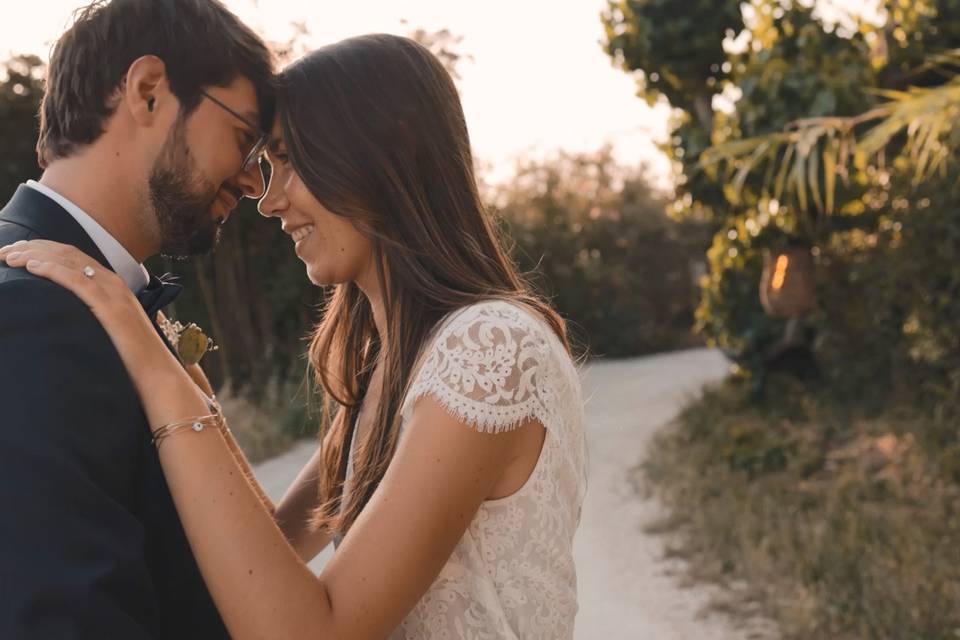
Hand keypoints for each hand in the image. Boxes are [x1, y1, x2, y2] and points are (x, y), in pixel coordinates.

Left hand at [0, 239, 165, 381]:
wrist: (155, 371)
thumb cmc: (131, 355)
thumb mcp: (109, 326)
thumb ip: (92, 313)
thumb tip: (66, 314)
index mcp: (113, 284)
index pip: (73, 256)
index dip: (43, 249)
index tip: (17, 251)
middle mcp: (114, 282)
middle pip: (67, 253)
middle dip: (32, 248)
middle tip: (4, 251)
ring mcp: (113, 292)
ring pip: (69, 262)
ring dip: (34, 255)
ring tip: (9, 257)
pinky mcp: (110, 307)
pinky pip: (76, 280)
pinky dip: (51, 270)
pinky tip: (31, 267)